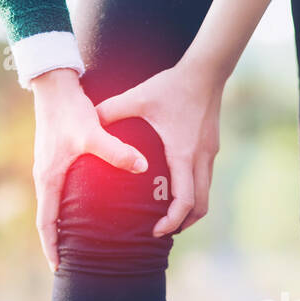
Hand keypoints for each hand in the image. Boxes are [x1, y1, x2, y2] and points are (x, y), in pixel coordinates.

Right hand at [30, 68, 147, 271]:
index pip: (46, 223)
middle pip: (49, 219)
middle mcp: (45, 176)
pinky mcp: (58, 158)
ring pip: (54, 206)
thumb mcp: (92, 132)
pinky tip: (84, 211)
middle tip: (70, 263)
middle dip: (57, 242)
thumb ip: (116, 151)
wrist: (55, 84)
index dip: (51, 247)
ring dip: (63, 225)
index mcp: (48, 178)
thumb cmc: (70, 110)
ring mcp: (50, 167)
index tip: (58, 268)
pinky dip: (68, 208)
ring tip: (77, 244)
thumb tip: (141, 166)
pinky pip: (61, 192)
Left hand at [96, 61, 222, 236]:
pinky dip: (193, 194)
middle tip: (162, 230)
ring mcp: (210, 155)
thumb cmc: (173, 85)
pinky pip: (205, 181)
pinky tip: (177, 190)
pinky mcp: (211, 148)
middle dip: (183, 223)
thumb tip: (87, 121)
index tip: (156, 230)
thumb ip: (111, 110)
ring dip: (190, 211)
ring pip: (206, 196)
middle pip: (201, 207)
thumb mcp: (139, 97)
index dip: (172, 221)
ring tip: (169, 217)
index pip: (185, 201)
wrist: (206, 70)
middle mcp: (201, 159)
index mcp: (183, 154)